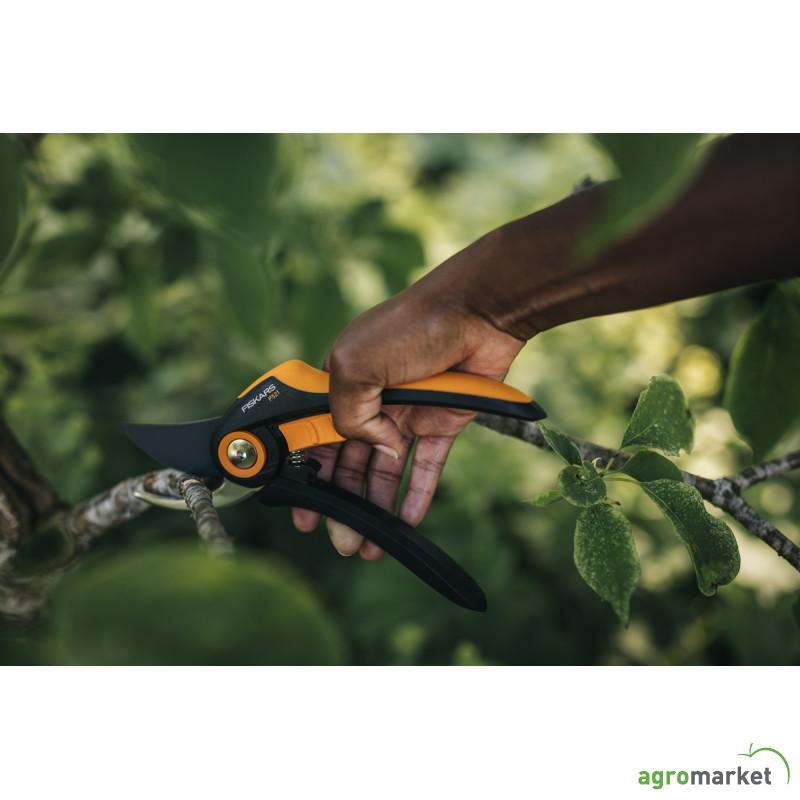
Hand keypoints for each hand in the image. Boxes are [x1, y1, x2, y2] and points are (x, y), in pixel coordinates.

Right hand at [291, 252, 524, 559]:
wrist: (477, 312)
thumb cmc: (412, 326)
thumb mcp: (357, 363)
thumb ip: (347, 413)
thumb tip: (371, 447)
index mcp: (342, 383)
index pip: (317, 438)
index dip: (308, 476)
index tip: (303, 512)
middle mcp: (372, 401)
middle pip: (350, 463)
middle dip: (343, 504)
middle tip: (342, 542)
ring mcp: (407, 414)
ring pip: (386, 471)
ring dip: (377, 508)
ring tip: (371, 546)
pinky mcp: (443, 422)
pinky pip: (427, 467)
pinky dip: (417, 494)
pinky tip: (407, 524)